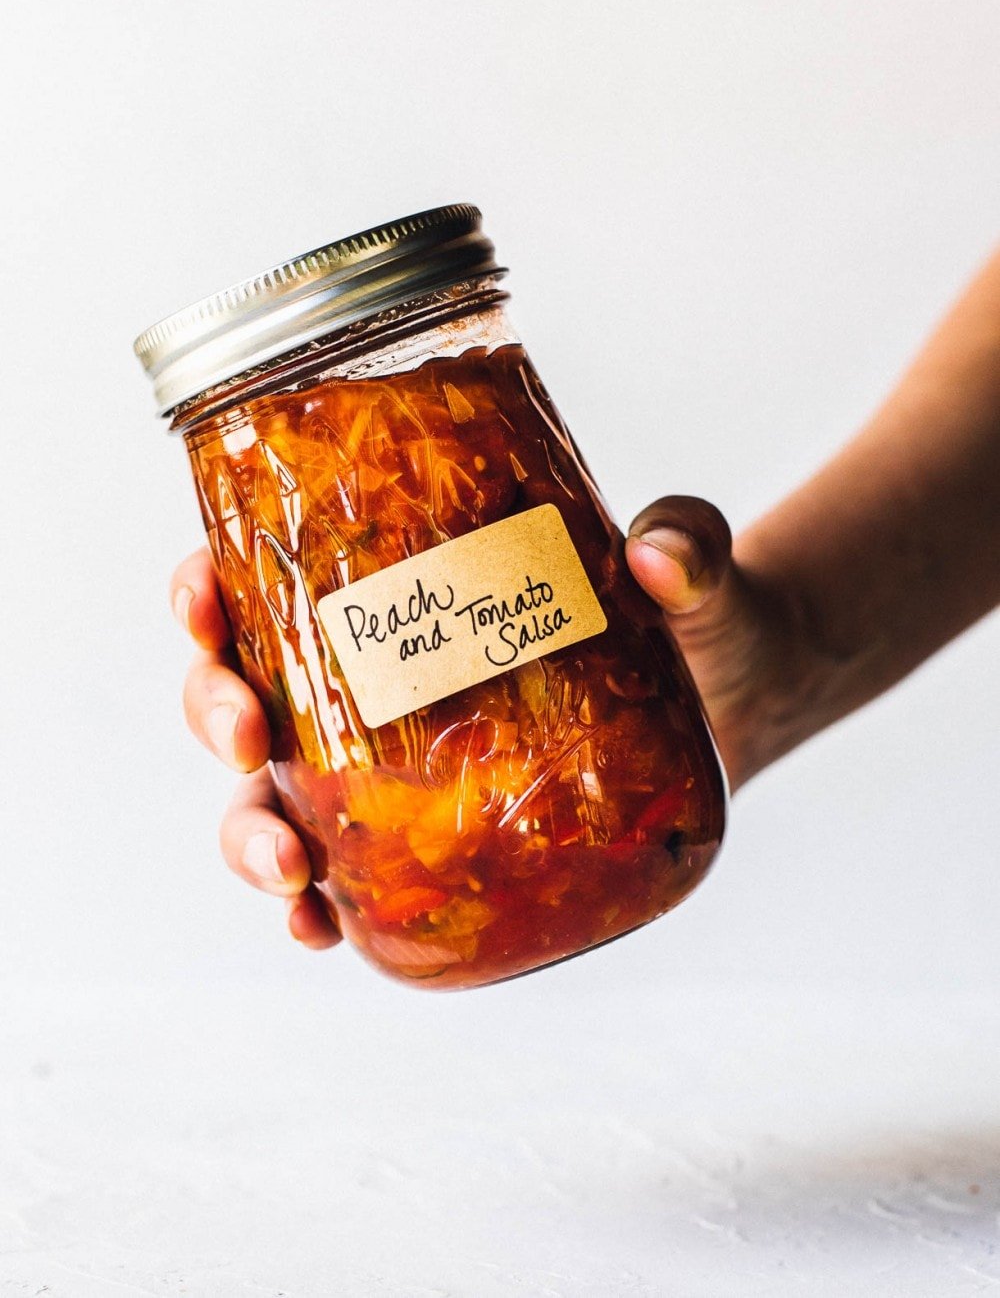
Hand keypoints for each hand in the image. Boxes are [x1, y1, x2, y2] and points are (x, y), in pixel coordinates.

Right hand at [171, 501, 799, 942]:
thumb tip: (659, 558)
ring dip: (250, 835)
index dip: (208, 590)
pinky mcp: (434, 838)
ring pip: (274, 796)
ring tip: (289, 873)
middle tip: (247, 738)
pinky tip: (322, 929)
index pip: (267, 577)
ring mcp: (396, 764)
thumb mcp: (692, 573)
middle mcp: (377, 677)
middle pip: (247, 689)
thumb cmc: (690, 618)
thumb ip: (687, 549)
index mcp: (402, 589)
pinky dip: (317, 909)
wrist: (734, 698)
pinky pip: (349, 876)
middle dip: (216, 713)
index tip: (204, 603)